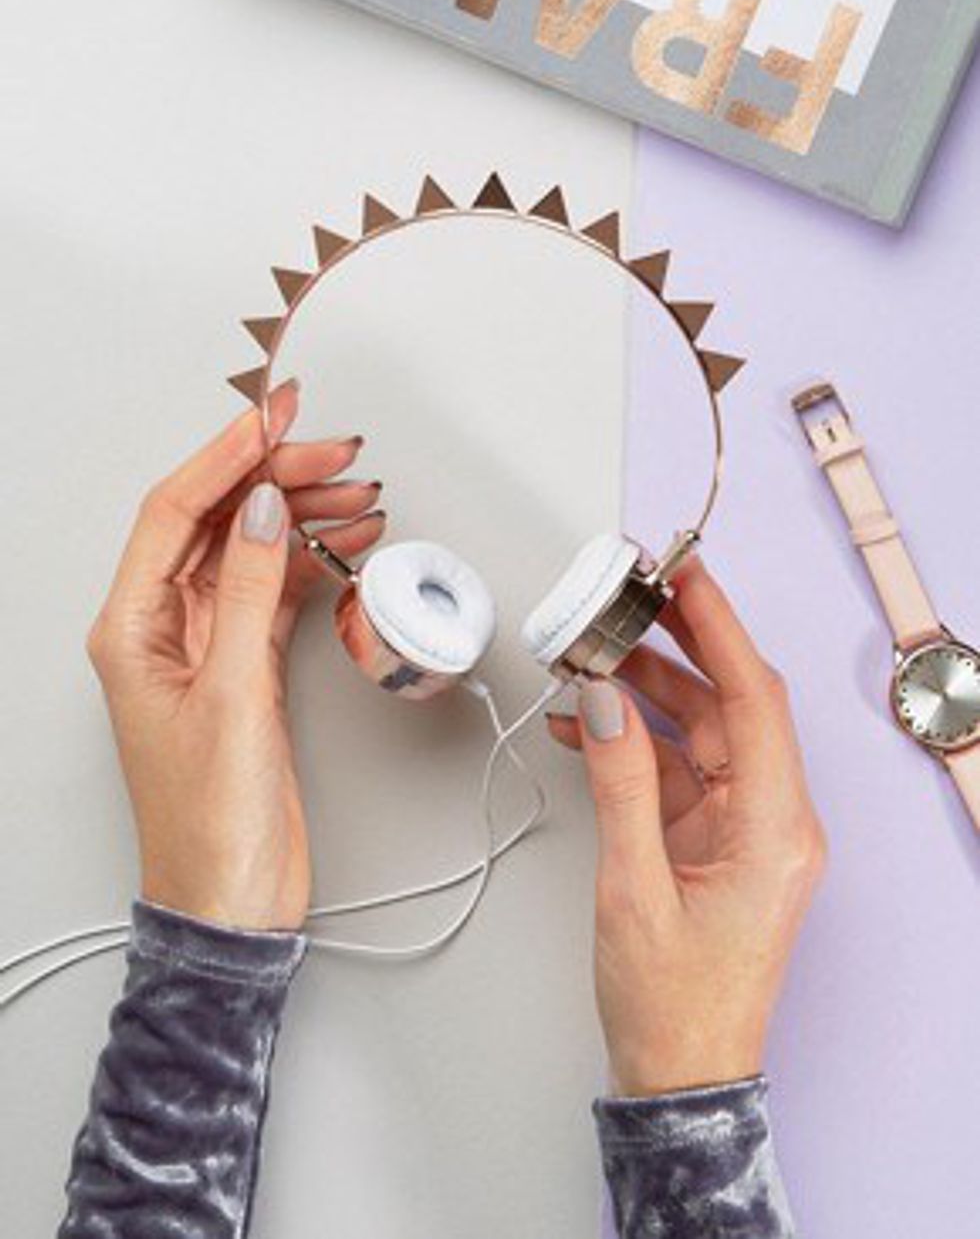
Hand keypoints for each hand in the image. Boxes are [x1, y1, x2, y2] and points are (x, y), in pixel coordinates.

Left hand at [86, 380, 385, 929]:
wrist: (235, 898)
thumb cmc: (211, 823)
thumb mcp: (233, 697)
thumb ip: (251, 595)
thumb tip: (264, 510)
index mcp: (131, 629)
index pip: (176, 512)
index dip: (227, 455)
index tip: (274, 415)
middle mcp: (162, 628)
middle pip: (219, 523)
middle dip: (276, 478)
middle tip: (334, 450)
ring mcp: (207, 646)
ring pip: (254, 552)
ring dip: (303, 516)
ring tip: (356, 492)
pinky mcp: (246, 667)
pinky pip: (278, 591)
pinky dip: (315, 563)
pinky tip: (348, 544)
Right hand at [547, 558, 825, 1095]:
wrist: (680, 1073)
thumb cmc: (673, 1003)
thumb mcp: (633, 888)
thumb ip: (619, 786)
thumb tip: (605, 702)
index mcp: (775, 830)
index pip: (755, 700)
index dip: (720, 628)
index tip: (686, 575)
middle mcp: (772, 819)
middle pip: (730, 705)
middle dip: (679, 647)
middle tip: (632, 598)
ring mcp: (745, 827)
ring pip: (701, 731)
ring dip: (648, 694)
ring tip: (591, 660)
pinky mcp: (716, 837)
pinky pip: (678, 768)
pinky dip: (634, 745)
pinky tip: (586, 727)